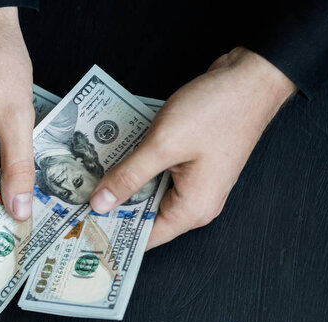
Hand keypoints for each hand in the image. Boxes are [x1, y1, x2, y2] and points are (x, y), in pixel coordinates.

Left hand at [89, 47, 295, 249]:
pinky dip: (137, 168)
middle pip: (144, 216)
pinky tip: (115, 158)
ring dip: (123, 184)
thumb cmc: (218, 110)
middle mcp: (195, 203)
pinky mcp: (190, 164)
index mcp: (192, 210)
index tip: (82, 228)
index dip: (112, 233)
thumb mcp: (164, 144)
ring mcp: (194, 183)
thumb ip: (129, 176)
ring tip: (89, 178)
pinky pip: (157, 175)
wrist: (251, 77)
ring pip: (148, 193)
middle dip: (112, 208)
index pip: (144, 237)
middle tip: (77, 201)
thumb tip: (101, 203)